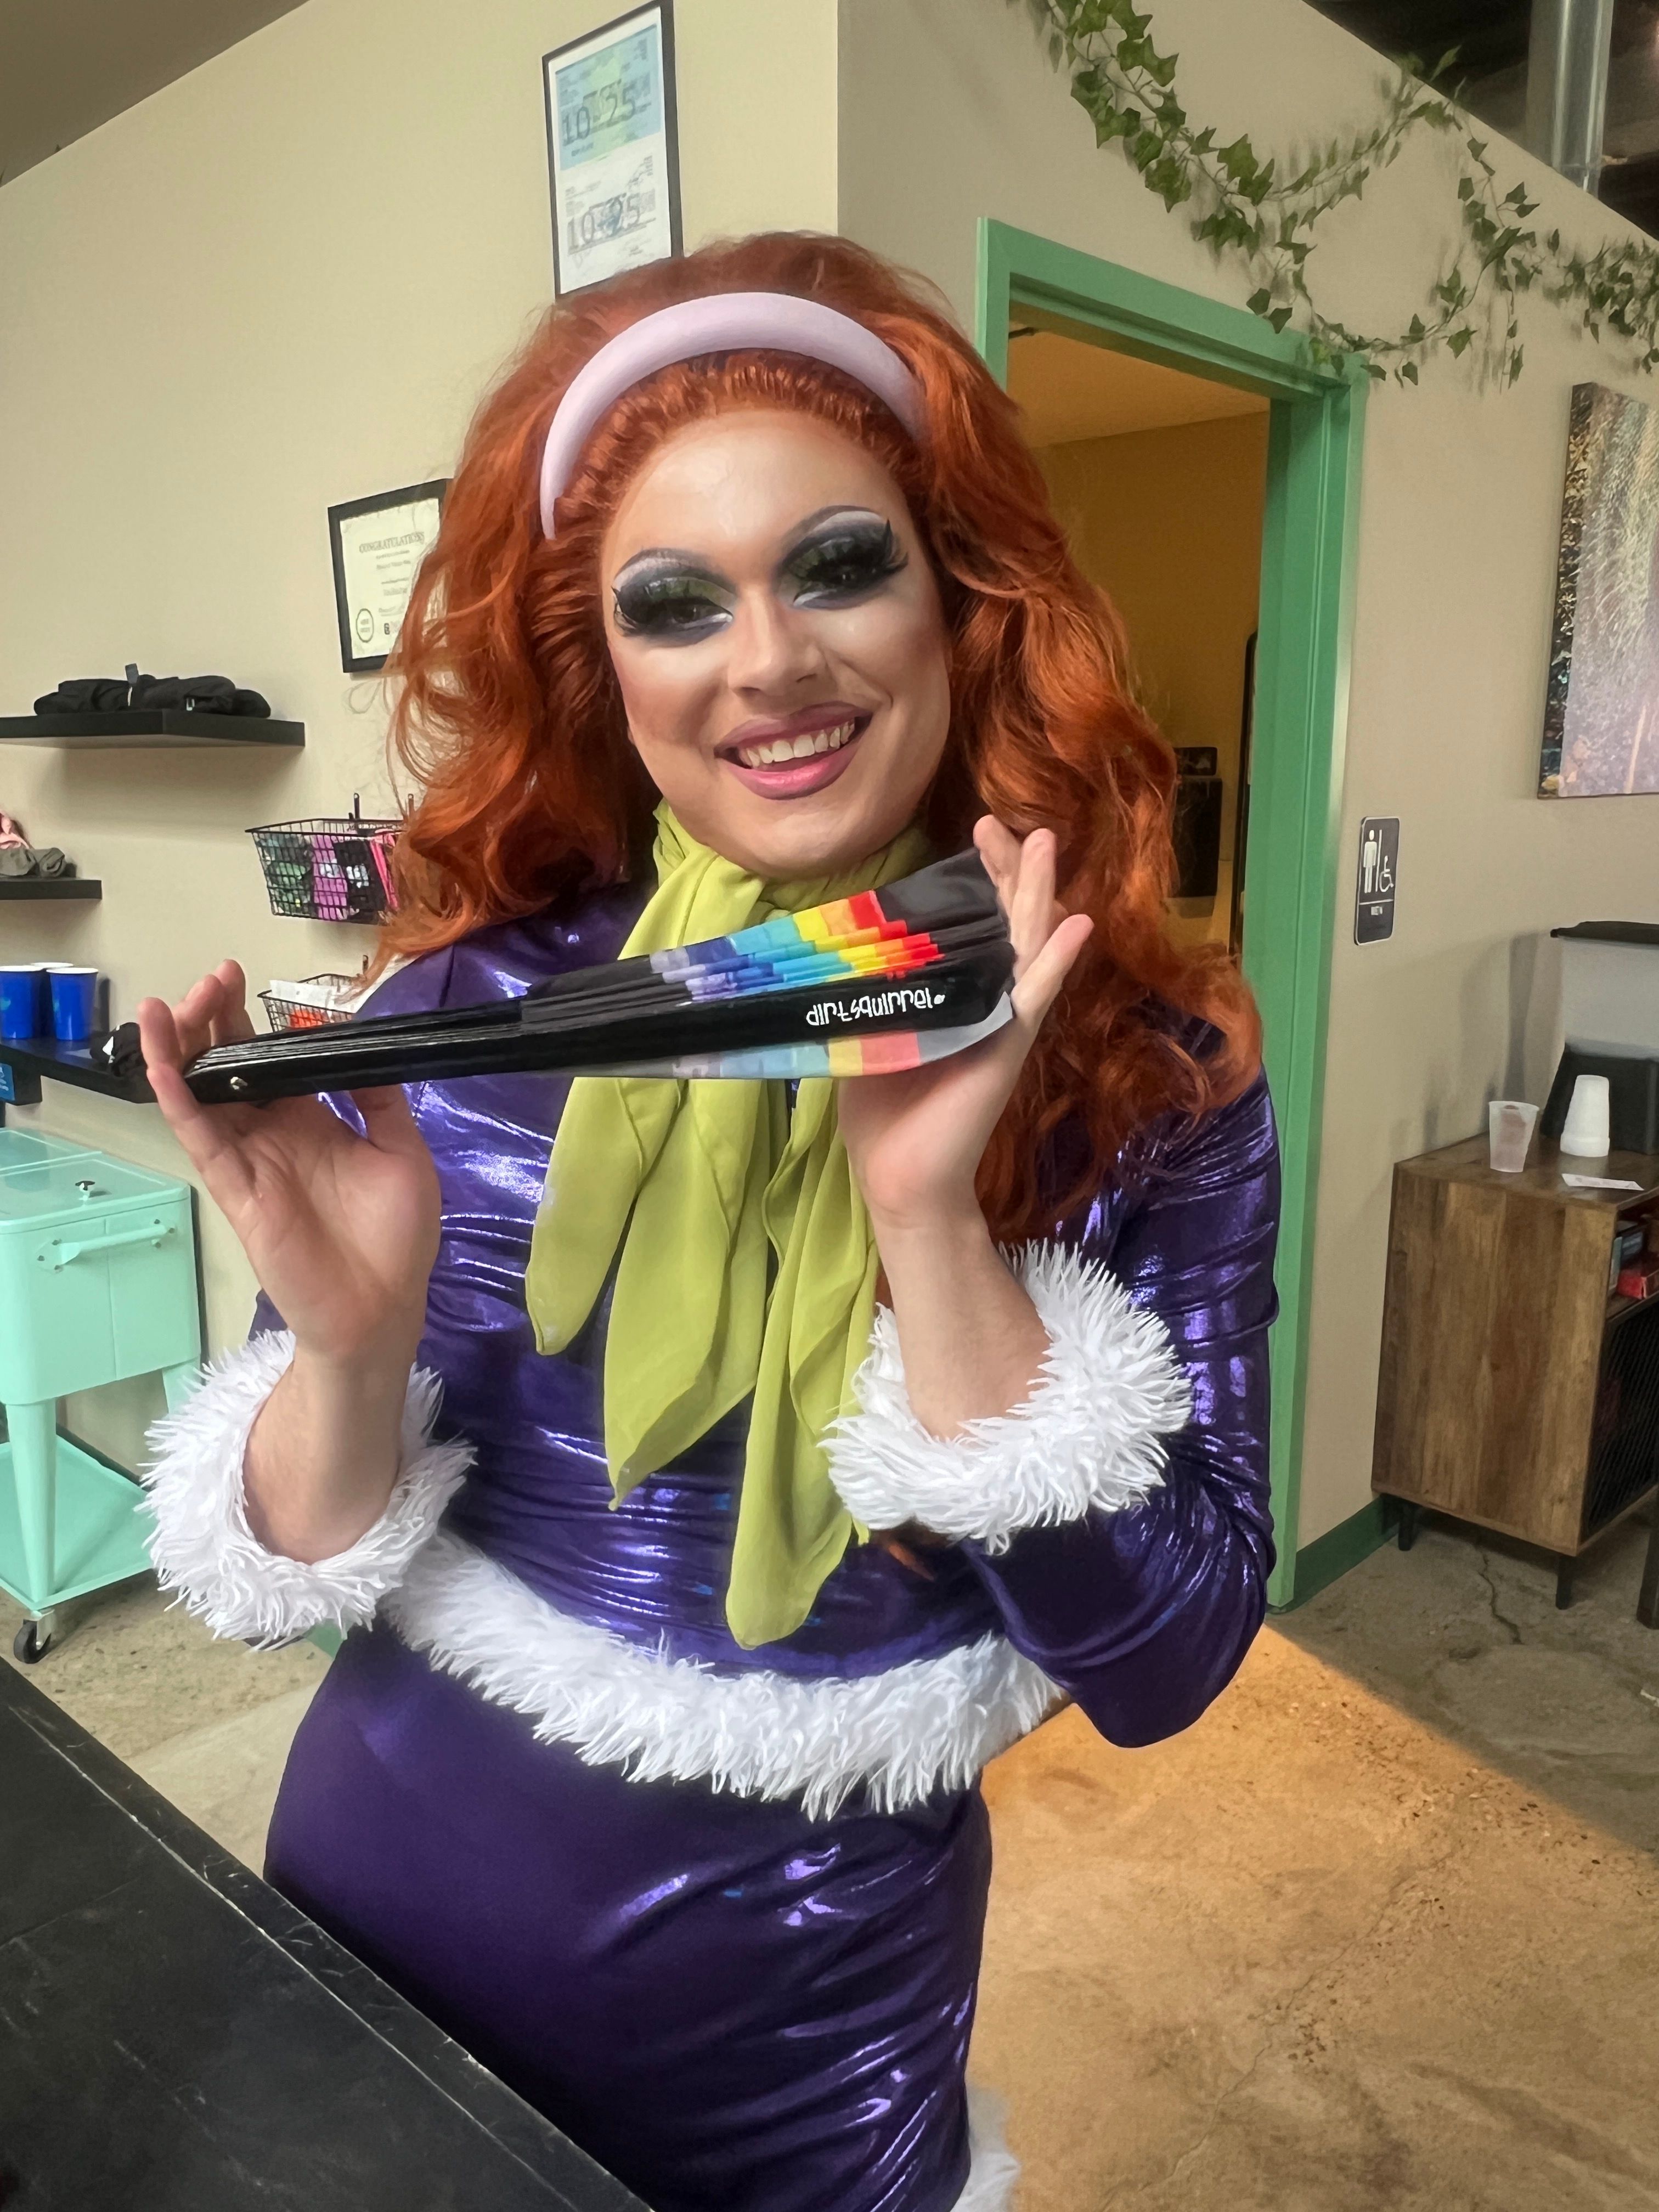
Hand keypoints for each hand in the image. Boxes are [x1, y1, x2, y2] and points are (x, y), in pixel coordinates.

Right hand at [137, 962, 440, 1374]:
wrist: (383, 1309)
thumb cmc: (397, 1238)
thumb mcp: (403, 1153)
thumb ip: (380, 1099)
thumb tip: (363, 1043)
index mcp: (310, 1121)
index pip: (269, 1059)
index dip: (251, 1022)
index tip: (242, 979)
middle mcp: (273, 1135)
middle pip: (228, 1066)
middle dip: (213, 1020)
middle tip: (211, 979)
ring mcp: (250, 1161)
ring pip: (202, 1096)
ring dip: (182, 1050)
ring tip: (169, 1006)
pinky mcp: (237, 1190)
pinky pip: (200, 1139)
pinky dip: (179, 1101)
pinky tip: (163, 1066)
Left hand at [835, 818, 1092, 1237]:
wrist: (901, 1179)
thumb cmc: (884, 1116)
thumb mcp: (866, 1038)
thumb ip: (869, 998)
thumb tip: (836, 957)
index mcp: (952, 997)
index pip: (969, 928)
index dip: (974, 882)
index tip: (972, 836)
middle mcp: (983, 1002)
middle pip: (1002, 923)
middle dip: (1002, 871)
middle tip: (996, 822)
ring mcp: (1000, 1023)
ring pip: (1025, 945)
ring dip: (1036, 894)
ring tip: (1044, 844)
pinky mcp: (1006, 1048)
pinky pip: (1036, 996)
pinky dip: (1056, 961)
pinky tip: (1077, 924)